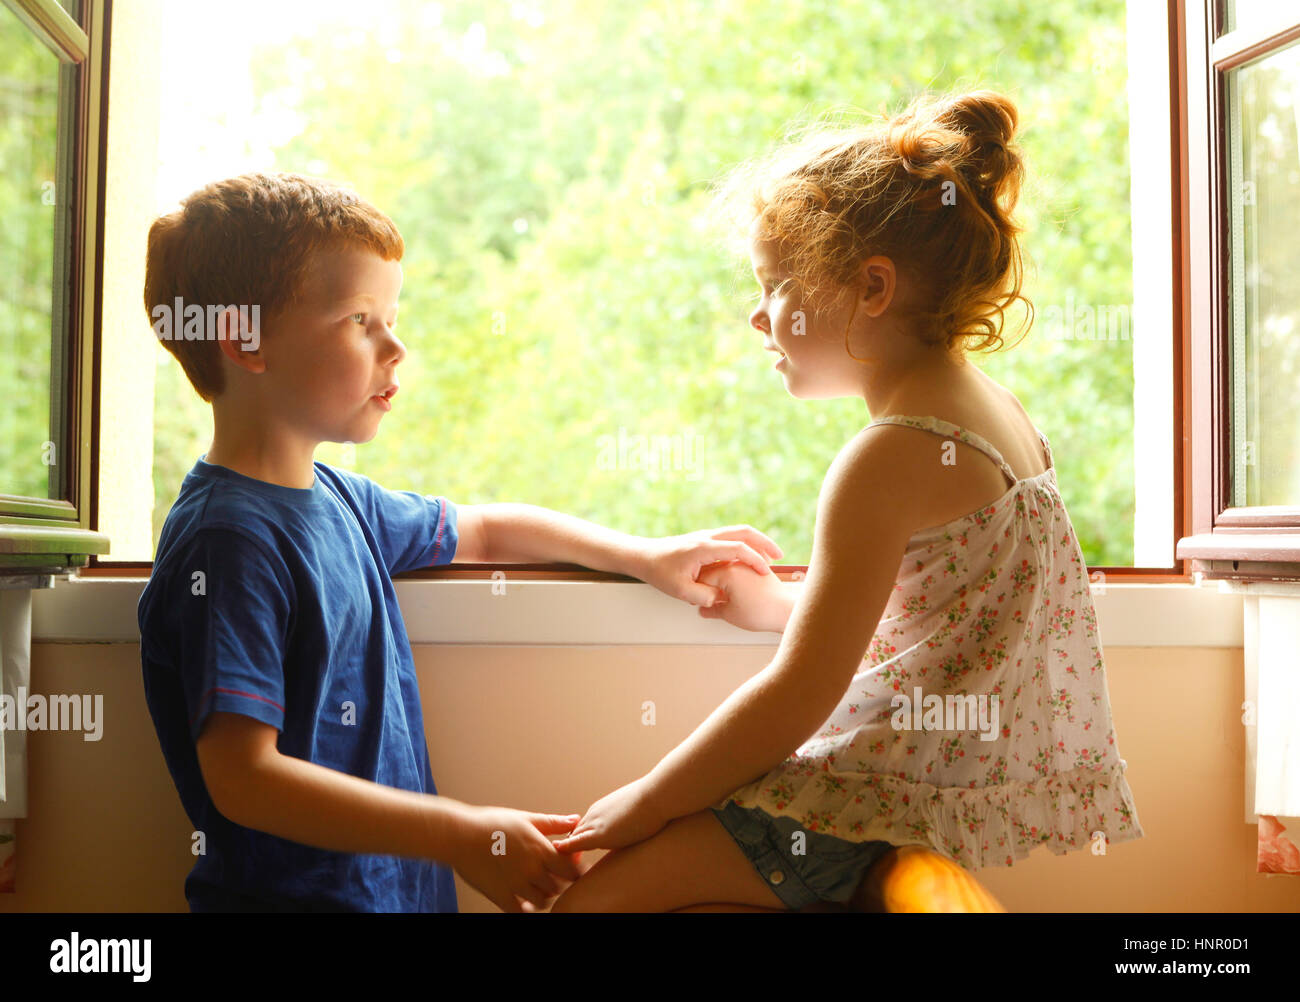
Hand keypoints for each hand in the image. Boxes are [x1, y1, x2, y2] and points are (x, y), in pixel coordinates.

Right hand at [448, 805, 584, 913]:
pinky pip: (520, 912)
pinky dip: (524, 909)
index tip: (568, 865)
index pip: (572, 870)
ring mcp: (517, 886)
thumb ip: (553, 823)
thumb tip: (576, 820)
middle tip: (552, 875)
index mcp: (541, 850)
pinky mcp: (500, 896)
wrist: (460, 835)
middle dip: (559, 882)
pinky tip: (522, 900)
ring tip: (536, 885)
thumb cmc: (492, 823)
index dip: (574, 869)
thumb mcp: (526, 819)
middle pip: (560, 888)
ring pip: (543, 902)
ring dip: (543, 895)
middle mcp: (532, 870)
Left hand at [551, 777, 666, 853]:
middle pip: (574, 833)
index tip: (578, 850)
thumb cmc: (654, 801)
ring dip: (567, 851)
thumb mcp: (636, 808)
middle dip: (569, 846)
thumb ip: (628, 818)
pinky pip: (575, 845)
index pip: (584, 826)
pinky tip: (559, 858)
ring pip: (572, 839)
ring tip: (562, 865)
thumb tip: (635, 823)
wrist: (656, 796)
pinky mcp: (599, 835)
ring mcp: (594, 824)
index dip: (580, 839)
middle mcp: (593, 814)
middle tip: (564, 861)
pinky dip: (566, 851)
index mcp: (601, 809)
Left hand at [636, 525, 782, 606]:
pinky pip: (731, 537)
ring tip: (770, 557)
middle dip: (764, 542)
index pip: (737, 549)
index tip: (766, 571)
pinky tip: (750, 559)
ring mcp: (707, 536)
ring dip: (757, 542)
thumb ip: (702, 596)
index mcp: (703, 548)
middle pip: (744, 532)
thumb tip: (721, 598)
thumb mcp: (680, 591)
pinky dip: (746, 544)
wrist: (644, 556)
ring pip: (739, 532)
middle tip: (780, 555)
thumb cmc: (660, 571)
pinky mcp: (706, 540)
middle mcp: (707, 537)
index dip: (755, 559)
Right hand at [697, 560, 796, 633]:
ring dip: (717, 577)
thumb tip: (703, 609)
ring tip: (717, 594)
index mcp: (727, 572)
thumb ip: (712, 610)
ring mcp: (746, 563)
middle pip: (712, 569)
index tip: (695, 600)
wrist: (785, 611)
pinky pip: (736, 566)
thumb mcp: (730, 614)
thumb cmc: (759, 613)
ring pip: (723, 565)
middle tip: (704, 598)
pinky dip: (730, 575)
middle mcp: (736, 563)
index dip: (696, 591)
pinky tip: (730, 588)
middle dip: (705, 583)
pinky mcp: (754, 567)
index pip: (702, 578)